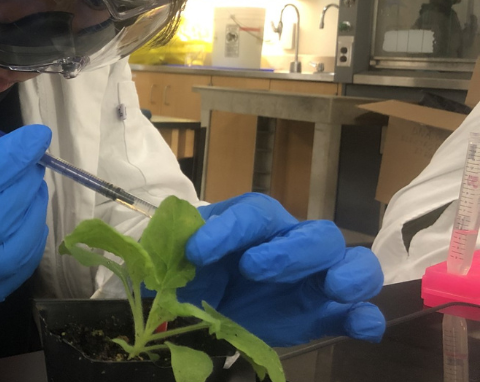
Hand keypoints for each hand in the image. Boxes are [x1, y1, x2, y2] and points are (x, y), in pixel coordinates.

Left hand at [177, 193, 385, 346]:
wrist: (203, 314)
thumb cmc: (193, 275)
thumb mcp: (176, 258)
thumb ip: (176, 245)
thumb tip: (181, 244)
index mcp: (255, 224)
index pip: (254, 215)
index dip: (229, 229)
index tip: (196, 253)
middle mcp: (292, 244)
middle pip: (316, 233)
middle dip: (290, 251)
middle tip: (253, 270)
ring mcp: (315, 280)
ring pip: (353, 262)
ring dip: (350, 273)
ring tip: (333, 288)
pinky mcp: (325, 315)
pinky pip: (359, 312)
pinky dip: (366, 317)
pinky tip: (360, 327)